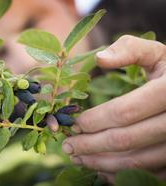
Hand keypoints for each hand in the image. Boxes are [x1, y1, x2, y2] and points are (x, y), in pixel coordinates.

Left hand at [62, 35, 165, 181]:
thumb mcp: (155, 53)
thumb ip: (128, 49)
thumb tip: (98, 59)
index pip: (123, 111)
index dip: (94, 120)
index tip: (74, 124)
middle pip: (125, 139)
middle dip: (90, 145)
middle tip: (67, 146)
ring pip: (136, 161)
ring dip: (101, 163)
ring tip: (77, 157)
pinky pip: (149, 173)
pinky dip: (121, 174)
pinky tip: (101, 168)